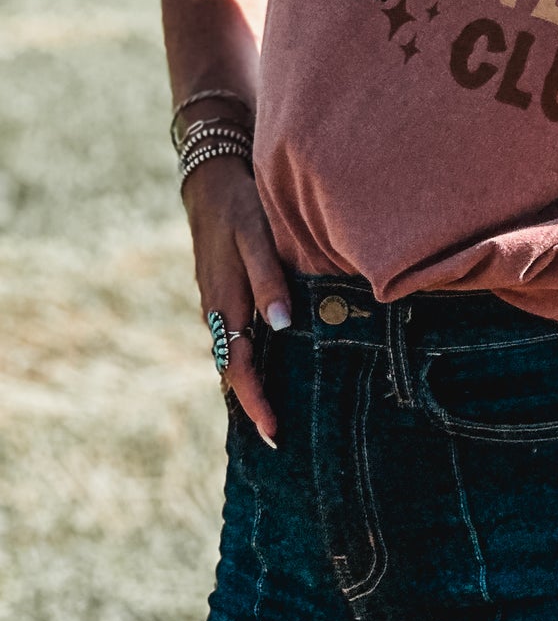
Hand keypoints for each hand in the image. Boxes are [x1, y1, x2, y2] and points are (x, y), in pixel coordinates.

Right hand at [182, 157, 290, 445]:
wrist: (211, 183)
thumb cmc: (240, 208)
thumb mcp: (256, 239)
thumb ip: (269, 281)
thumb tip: (282, 327)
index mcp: (224, 305)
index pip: (239, 368)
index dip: (256, 402)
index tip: (274, 431)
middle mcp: (218, 312)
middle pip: (235, 370)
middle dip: (254, 403)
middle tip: (281, 437)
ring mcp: (219, 305)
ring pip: (234, 355)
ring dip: (252, 383)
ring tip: (279, 411)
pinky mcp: (225, 295)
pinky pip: (236, 337)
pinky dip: (251, 358)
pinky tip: (272, 363)